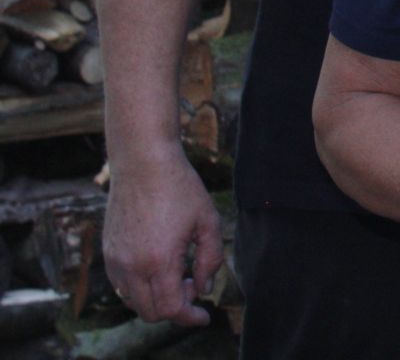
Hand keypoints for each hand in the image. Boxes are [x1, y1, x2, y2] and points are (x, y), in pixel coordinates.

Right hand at [103, 148, 223, 325]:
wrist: (143, 163)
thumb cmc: (180, 188)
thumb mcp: (208, 221)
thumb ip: (211, 259)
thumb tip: (203, 288)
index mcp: (159, 261)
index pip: (170, 309)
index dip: (190, 318)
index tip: (205, 316)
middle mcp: (131, 266)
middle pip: (151, 312)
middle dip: (176, 308)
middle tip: (194, 286)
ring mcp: (115, 261)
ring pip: (134, 302)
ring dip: (157, 299)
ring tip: (179, 274)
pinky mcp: (107, 253)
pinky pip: (122, 285)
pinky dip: (141, 288)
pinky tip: (160, 267)